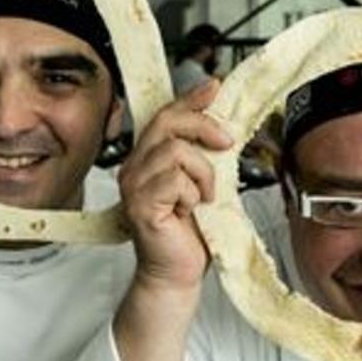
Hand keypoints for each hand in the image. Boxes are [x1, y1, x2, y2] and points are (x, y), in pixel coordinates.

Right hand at [118, 79, 230, 291]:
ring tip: (204, 196)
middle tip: (226, 144)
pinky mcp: (140, 204)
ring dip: (203, 173)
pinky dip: (193, 194)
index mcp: (148, 158)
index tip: (215, 87)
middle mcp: (135, 168)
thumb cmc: (190, 234)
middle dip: (204, 127)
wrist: (179, 273)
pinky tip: (190, 210)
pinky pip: (175, 180)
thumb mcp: (204, 182)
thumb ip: (205, 153)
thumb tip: (221, 124)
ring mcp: (134, 185)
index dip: (190, 99)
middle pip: (168, 122)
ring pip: (176, 152)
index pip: (165, 114)